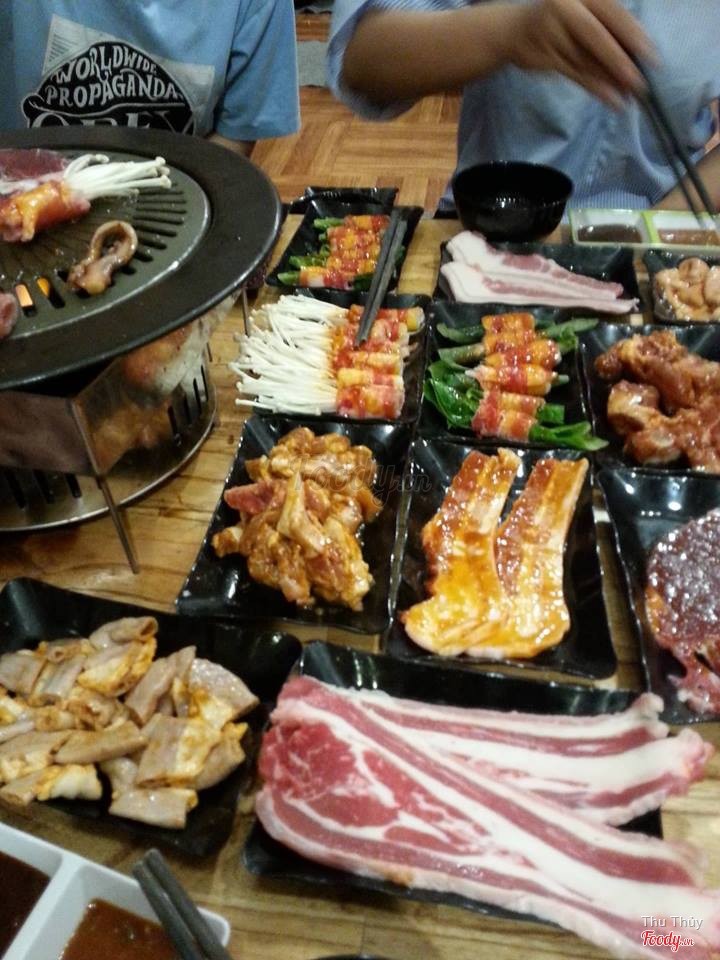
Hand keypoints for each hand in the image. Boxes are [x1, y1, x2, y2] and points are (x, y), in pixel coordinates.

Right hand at [509, 0, 655, 106]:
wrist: (514, 29)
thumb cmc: (560, 19)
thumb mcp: (584, 11)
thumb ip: (608, 27)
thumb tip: (639, 55)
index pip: (612, 13)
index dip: (632, 34)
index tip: (651, 54)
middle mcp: (565, 8)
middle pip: (596, 36)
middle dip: (619, 61)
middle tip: (640, 81)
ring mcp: (551, 33)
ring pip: (584, 60)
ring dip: (608, 80)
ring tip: (629, 97)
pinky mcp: (543, 56)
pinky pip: (574, 74)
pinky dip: (594, 87)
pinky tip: (610, 98)